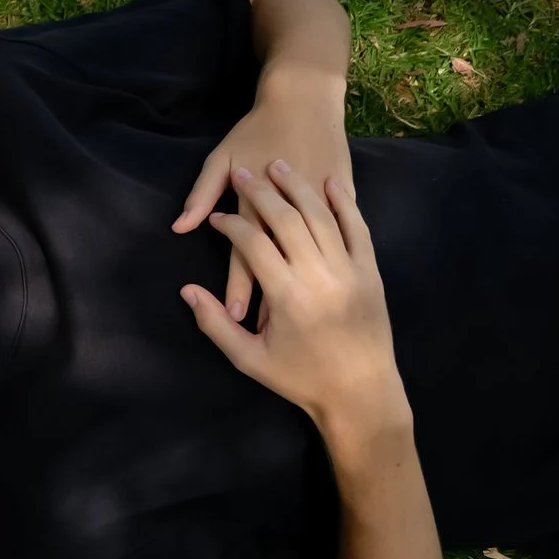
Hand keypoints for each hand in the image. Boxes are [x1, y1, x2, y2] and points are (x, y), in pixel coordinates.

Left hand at [173, 69, 350, 322]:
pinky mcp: (347, 200)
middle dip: (275, 301)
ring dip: (309, 289)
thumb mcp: (219, 160)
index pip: (249, 256)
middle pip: (282, 264)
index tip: (239, 319)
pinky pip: (346, 238)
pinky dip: (338, 263)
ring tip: (305, 323)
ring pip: (317, 257)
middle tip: (269, 335)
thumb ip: (201, 195)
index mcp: (260, 204)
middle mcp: (294, 211)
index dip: (242, 287)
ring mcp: (325, 205)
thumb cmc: (256, 132)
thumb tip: (180, 227)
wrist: (305, 102)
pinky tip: (336, 291)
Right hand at [181, 162, 405, 432]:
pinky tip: (330, 184)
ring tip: (279, 166)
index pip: (252, 244)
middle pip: (287, 220)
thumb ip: (215, 323)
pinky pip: (358, 228)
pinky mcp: (371, 271)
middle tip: (243, 172)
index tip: (214, 217)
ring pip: (322, 217)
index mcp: (287, 296)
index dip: (230, 225)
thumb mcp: (248, 359)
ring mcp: (350, 270)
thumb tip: (187, 291)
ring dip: (299, 188)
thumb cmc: (299, 378)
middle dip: (261, 193)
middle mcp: (319, 275)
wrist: (361, 392)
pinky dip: (344, 204)